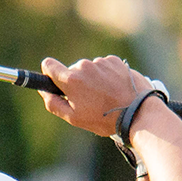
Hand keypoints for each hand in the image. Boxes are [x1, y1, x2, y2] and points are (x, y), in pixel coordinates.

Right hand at [37, 56, 158, 137]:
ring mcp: (101, 62)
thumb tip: (44, 92)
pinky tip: (115, 90)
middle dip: (77, 83)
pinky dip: (107, 76)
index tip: (55, 82)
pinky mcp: (115, 61)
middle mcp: (84, 66)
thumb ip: (54, 103)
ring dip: (93, 80)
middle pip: (72, 71)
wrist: (137, 112)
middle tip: (89, 101)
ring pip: (90, 70)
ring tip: (106, 98)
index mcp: (71, 79)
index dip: (50, 73)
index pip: (49, 65)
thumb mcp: (74, 118)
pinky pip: (104, 67)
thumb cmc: (104, 119)